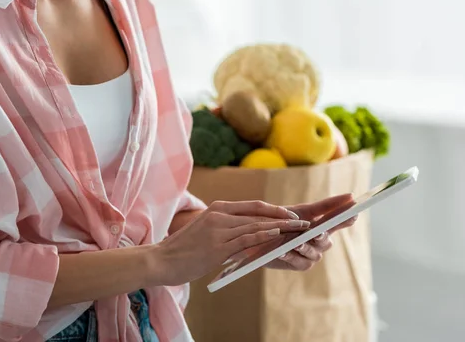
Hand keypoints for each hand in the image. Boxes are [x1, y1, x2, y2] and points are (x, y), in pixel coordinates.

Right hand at [150, 200, 309, 285]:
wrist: (162, 260)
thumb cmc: (185, 249)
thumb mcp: (207, 230)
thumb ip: (227, 227)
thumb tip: (250, 232)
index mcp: (218, 209)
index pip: (253, 206)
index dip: (274, 209)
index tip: (291, 214)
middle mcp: (220, 215)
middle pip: (259, 214)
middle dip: (283, 218)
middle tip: (302, 223)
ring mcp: (219, 230)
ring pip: (256, 226)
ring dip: (280, 228)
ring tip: (297, 230)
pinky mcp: (218, 247)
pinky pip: (246, 240)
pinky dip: (265, 238)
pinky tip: (278, 237)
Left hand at [265, 193, 356, 270]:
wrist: (261, 237)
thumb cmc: (281, 220)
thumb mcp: (301, 211)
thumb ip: (326, 206)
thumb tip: (351, 197)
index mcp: (322, 225)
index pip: (338, 221)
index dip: (346, 218)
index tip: (355, 212)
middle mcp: (320, 241)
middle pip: (326, 240)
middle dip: (322, 236)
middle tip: (317, 233)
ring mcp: (312, 254)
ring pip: (315, 253)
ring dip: (306, 248)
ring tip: (297, 244)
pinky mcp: (301, 265)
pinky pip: (301, 262)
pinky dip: (292, 256)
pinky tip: (284, 252)